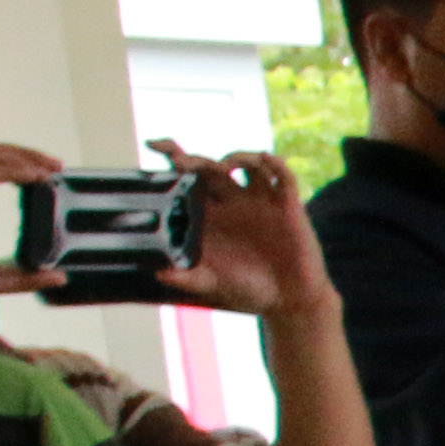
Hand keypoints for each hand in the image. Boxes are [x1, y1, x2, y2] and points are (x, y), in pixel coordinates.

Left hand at [157, 144, 338, 322]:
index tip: (154, 144)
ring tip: (226, 167)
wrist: (290, 301)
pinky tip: (263, 159)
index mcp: (211, 216)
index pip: (188, 178)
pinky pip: (282, 176)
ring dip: (236, 156)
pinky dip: (274, 164)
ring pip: (247, 164)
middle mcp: (233, 203)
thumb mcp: (212, 284)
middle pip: (210, 167)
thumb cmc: (249, 291)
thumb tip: (159, 272)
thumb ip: (187, 277)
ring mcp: (261, 202)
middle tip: (181, 163)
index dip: (173, 157)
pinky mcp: (288, 206)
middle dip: (194, 159)